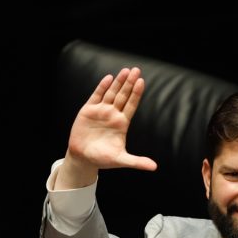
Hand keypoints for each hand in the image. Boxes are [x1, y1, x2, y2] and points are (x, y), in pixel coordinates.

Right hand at [56, 67, 157, 188]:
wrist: (83, 158)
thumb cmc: (103, 159)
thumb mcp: (121, 160)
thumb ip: (137, 162)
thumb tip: (154, 167)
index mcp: (122, 123)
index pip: (131, 105)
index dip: (136, 94)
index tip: (141, 82)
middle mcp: (113, 114)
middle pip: (123, 96)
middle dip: (129, 83)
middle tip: (136, 70)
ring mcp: (101, 111)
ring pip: (111, 93)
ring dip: (118, 82)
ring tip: (125, 71)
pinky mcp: (88, 110)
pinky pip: (96, 96)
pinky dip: (102, 87)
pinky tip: (109, 78)